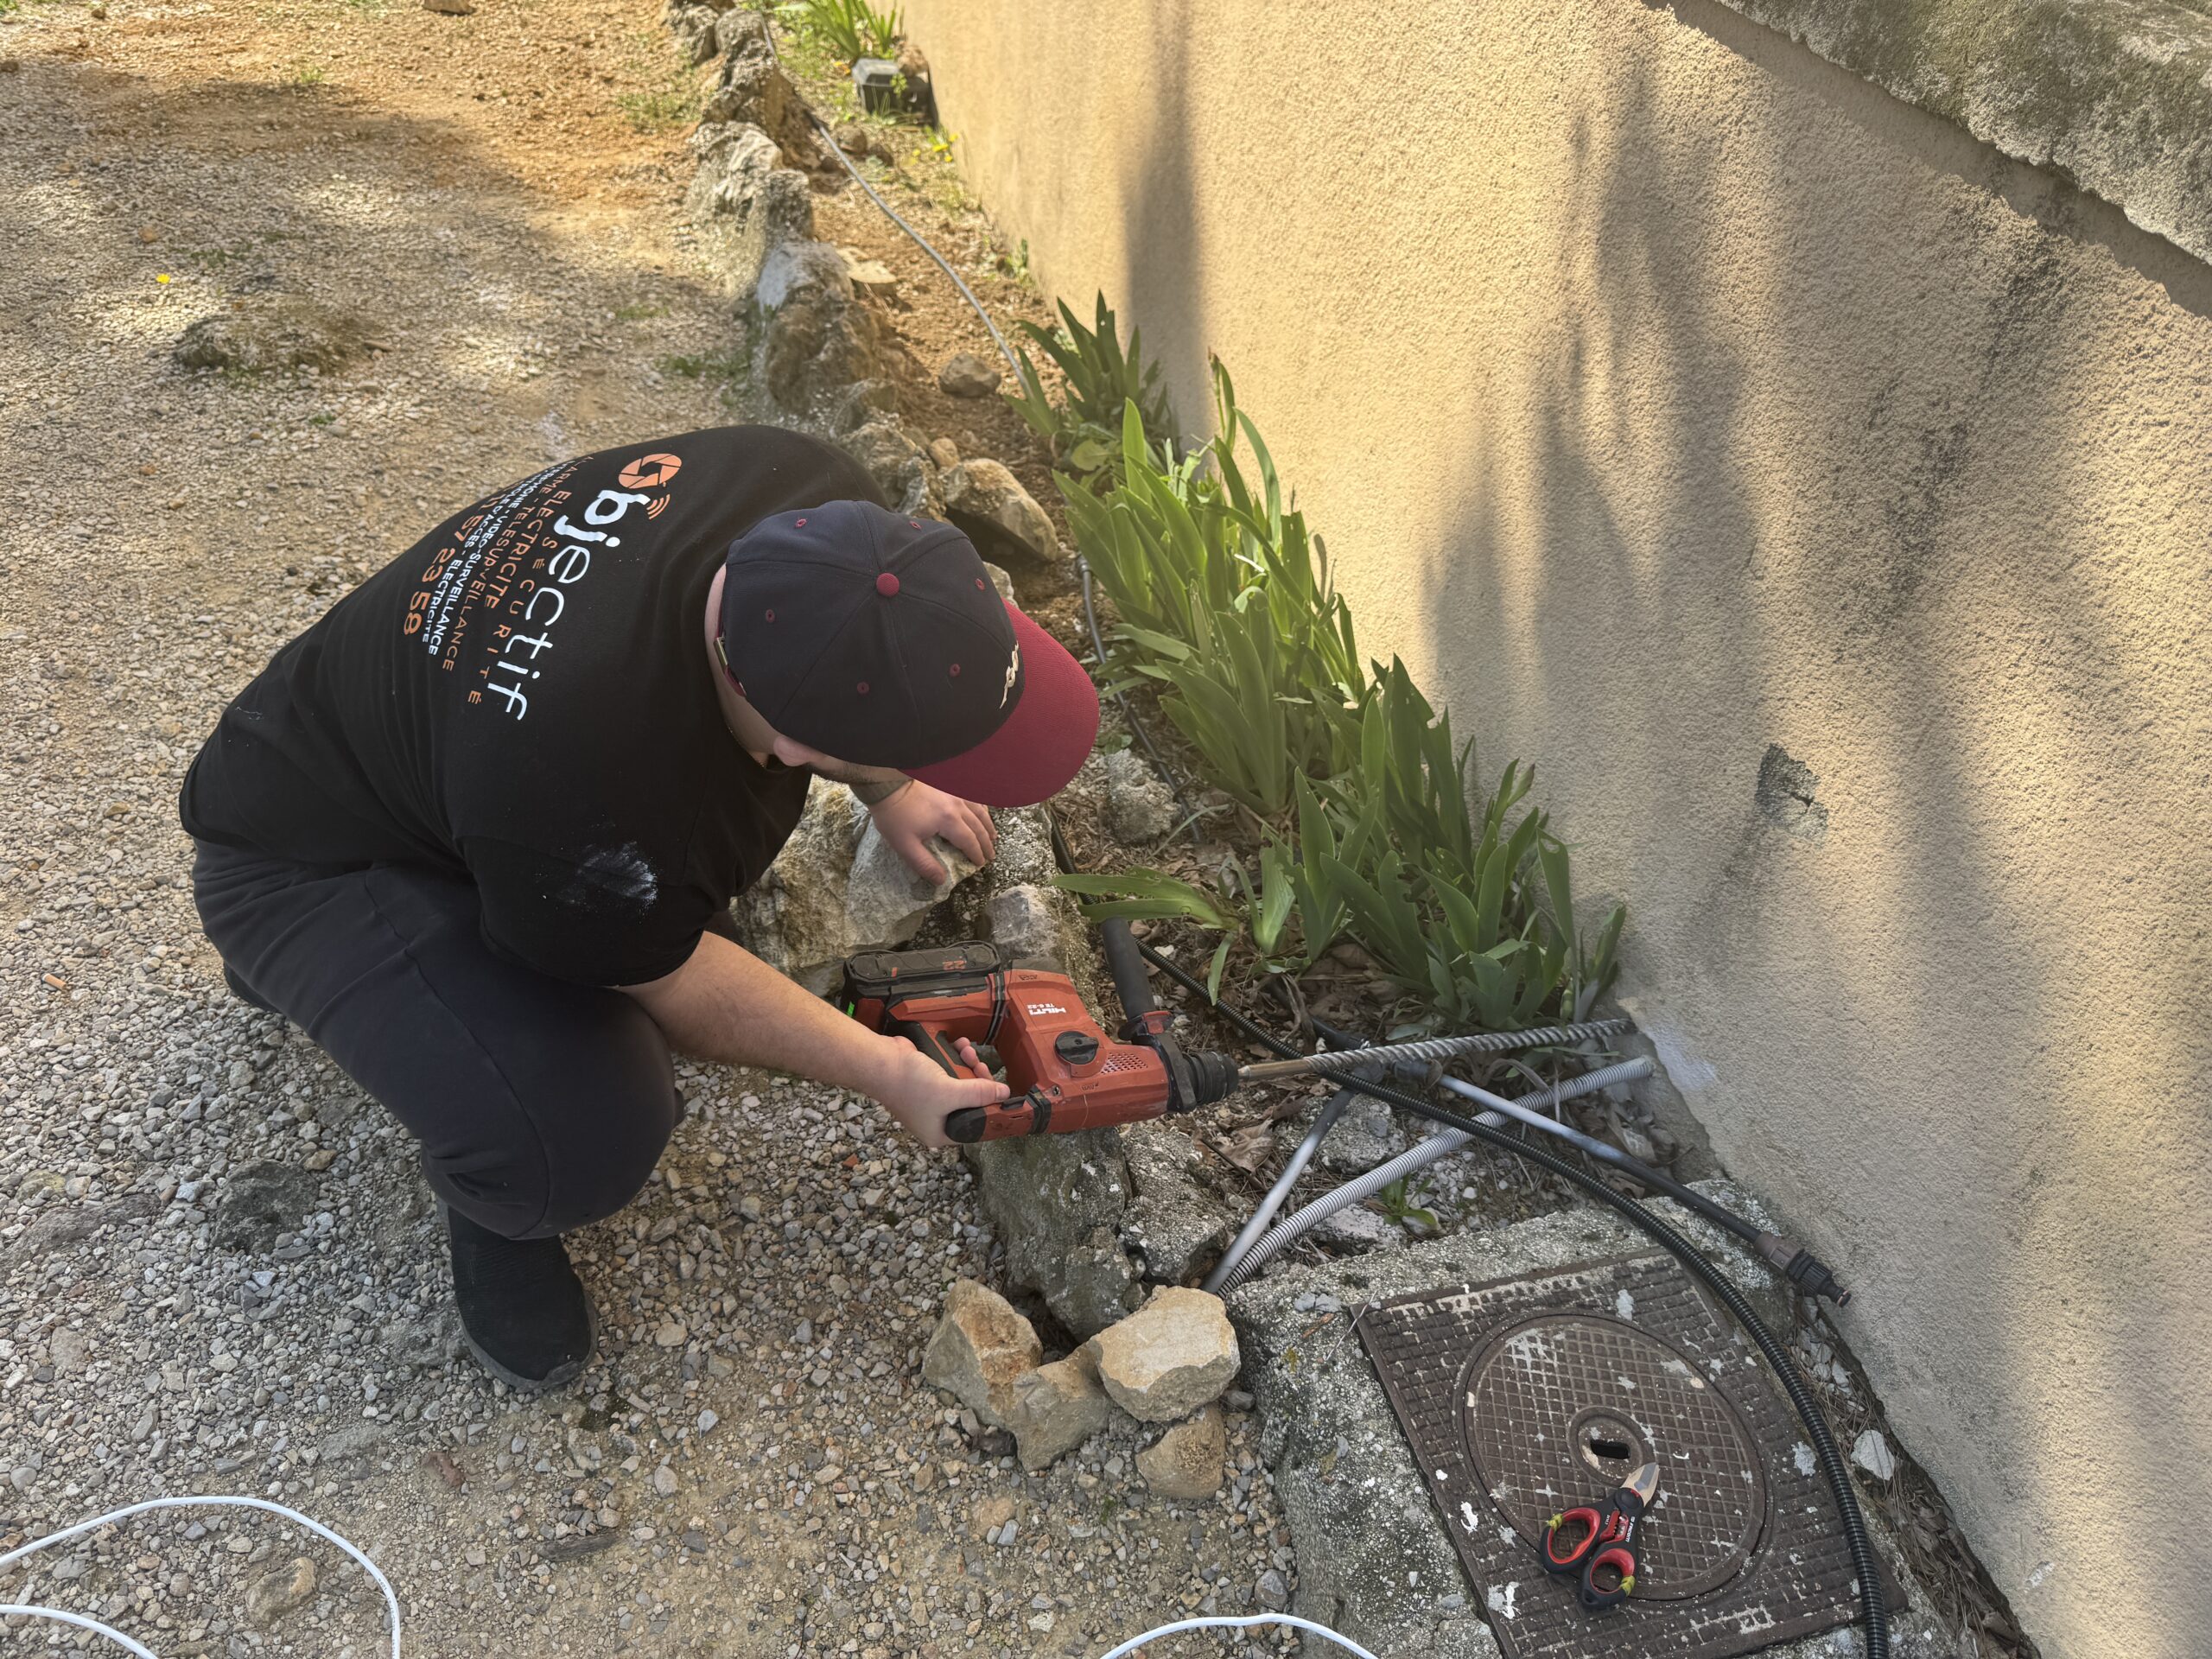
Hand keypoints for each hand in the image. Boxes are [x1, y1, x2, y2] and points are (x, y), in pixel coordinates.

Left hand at [868, 779, 995, 883]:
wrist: (887, 784)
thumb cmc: (895, 815)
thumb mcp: (905, 846)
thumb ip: (925, 865)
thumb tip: (941, 880)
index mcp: (948, 821)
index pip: (969, 842)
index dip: (976, 855)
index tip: (980, 864)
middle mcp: (957, 806)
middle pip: (978, 827)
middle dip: (986, 843)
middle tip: (990, 856)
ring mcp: (955, 793)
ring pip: (980, 811)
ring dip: (988, 826)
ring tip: (993, 837)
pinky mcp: (950, 785)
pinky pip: (973, 797)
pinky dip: (981, 808)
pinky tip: (982, 813)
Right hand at [868, 1033, 1007, 1148]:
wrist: (881, 1061)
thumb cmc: (908, 1084)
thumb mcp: (949, 1091)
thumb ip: (979, 1094)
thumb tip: (1004, 1094)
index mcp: (940, 1133)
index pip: (975, 1127)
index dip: (991, 1110)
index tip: (1004, 1095)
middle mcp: (937, 1119)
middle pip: (971, 1102)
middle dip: (979, 1081)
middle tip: (981, 1068)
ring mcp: (932, 1099)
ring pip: (963, 1083)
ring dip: (969, 1065)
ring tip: (966, 1052)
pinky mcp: (929, 1080)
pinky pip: (951, 1071)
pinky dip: (956, 1058)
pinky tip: (958, 1046)